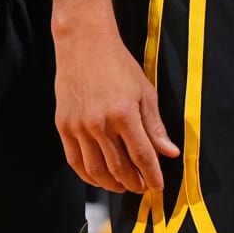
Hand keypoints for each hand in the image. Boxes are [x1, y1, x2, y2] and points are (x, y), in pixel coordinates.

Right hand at [54, 30, 178, 191]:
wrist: (84, 44)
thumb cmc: (118, 64)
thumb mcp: (144, 91)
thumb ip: (155, 126)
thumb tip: (170, 152)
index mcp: (124, 113)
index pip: (142, 155)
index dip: (152, 175)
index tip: (158, 187)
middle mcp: (100, 124)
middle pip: (119, 167)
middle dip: (134, 182)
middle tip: (142, 188)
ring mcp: (79, 126)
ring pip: (97, 169)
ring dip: (112, 184)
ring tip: (124, 187)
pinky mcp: (63, 126)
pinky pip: (75, 161)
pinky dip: (88, 175)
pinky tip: (100, 178)